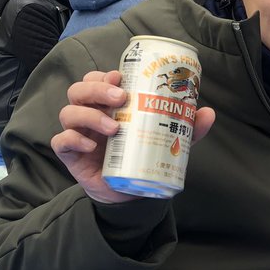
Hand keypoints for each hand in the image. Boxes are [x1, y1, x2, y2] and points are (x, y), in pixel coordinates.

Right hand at [51, 69, 215, 204]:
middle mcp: (89, 114)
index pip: (97, 80)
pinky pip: (61, 141)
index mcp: (108, 105)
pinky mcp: (70, 155)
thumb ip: (184, 128)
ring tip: (114, 128)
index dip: (105, 75)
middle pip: (80, 90)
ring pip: (69, 112)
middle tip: (121, 98)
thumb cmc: (141, 157)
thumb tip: (208, 113)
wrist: (128, 193)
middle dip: (98, 89)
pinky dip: (73, 139)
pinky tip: (91, 147)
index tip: (122, 77)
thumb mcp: (166, 141)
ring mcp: (78, 133)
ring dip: (89, 115)